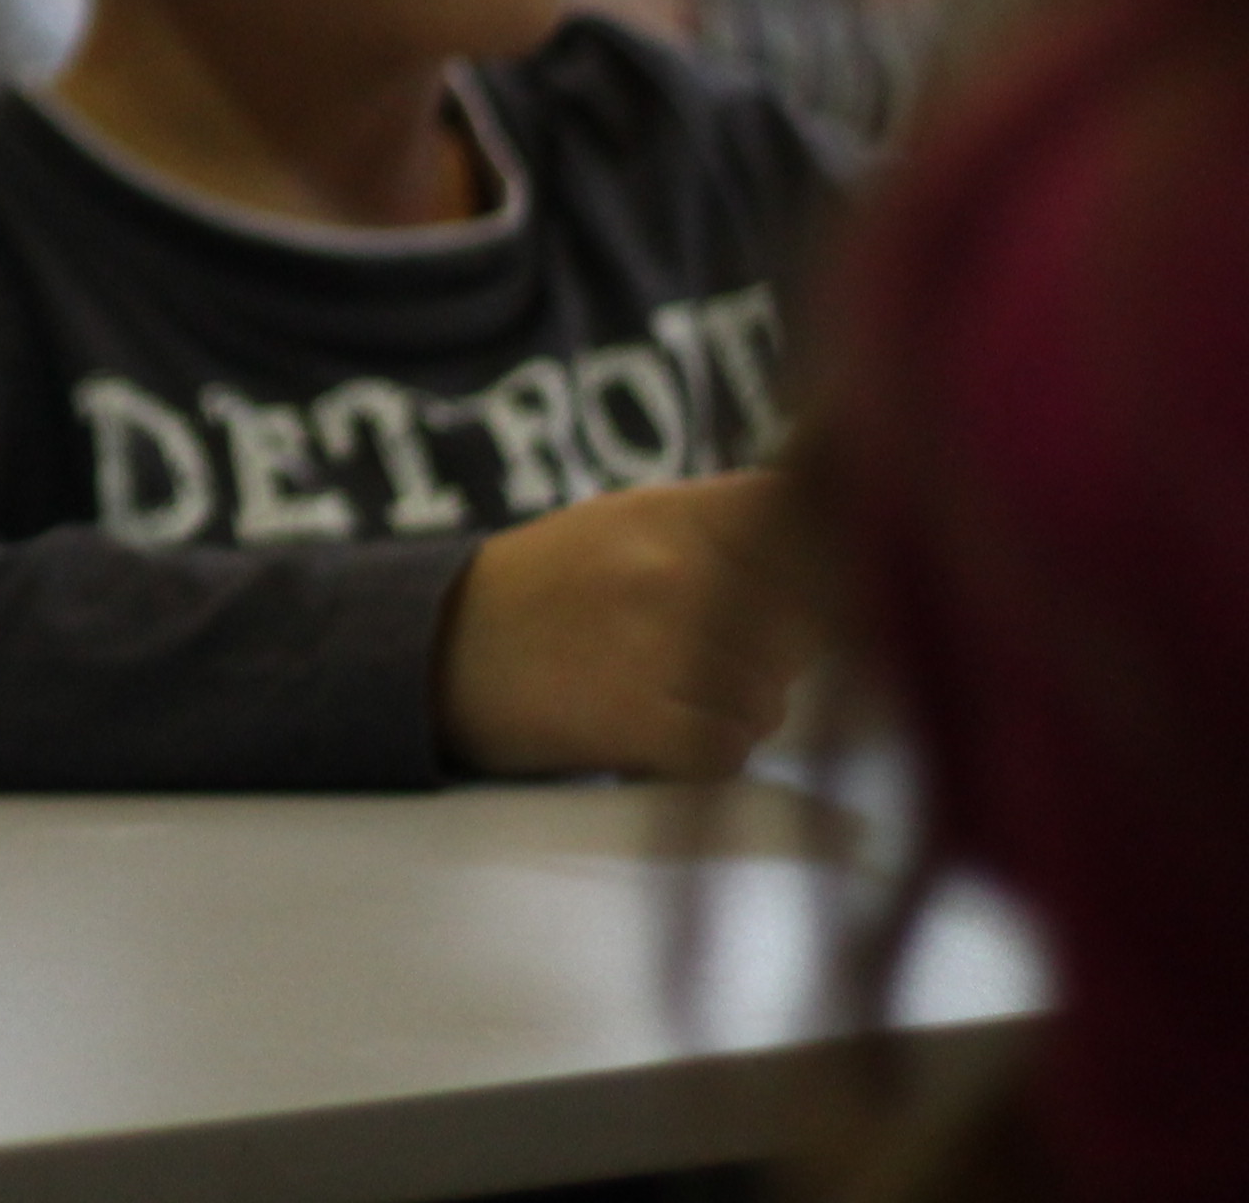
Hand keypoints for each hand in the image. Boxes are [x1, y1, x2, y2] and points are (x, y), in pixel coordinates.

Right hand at [438, 472, 812, 779]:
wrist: (430, 651)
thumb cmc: (543, 589)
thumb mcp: (624, 520)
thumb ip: (723, 522)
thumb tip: (838, 538)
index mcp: (671, 512)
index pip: (810, 524)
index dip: (825, 564)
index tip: (802, 590)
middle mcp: (672, 568)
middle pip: (805, 626)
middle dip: (779, 652)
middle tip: (713, 656)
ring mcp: (657, 645)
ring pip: (773, 698)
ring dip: (737, 711)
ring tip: (670, 694)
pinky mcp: (640, 721)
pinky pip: (730, 752)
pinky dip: (701, 757)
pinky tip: (656, 733)